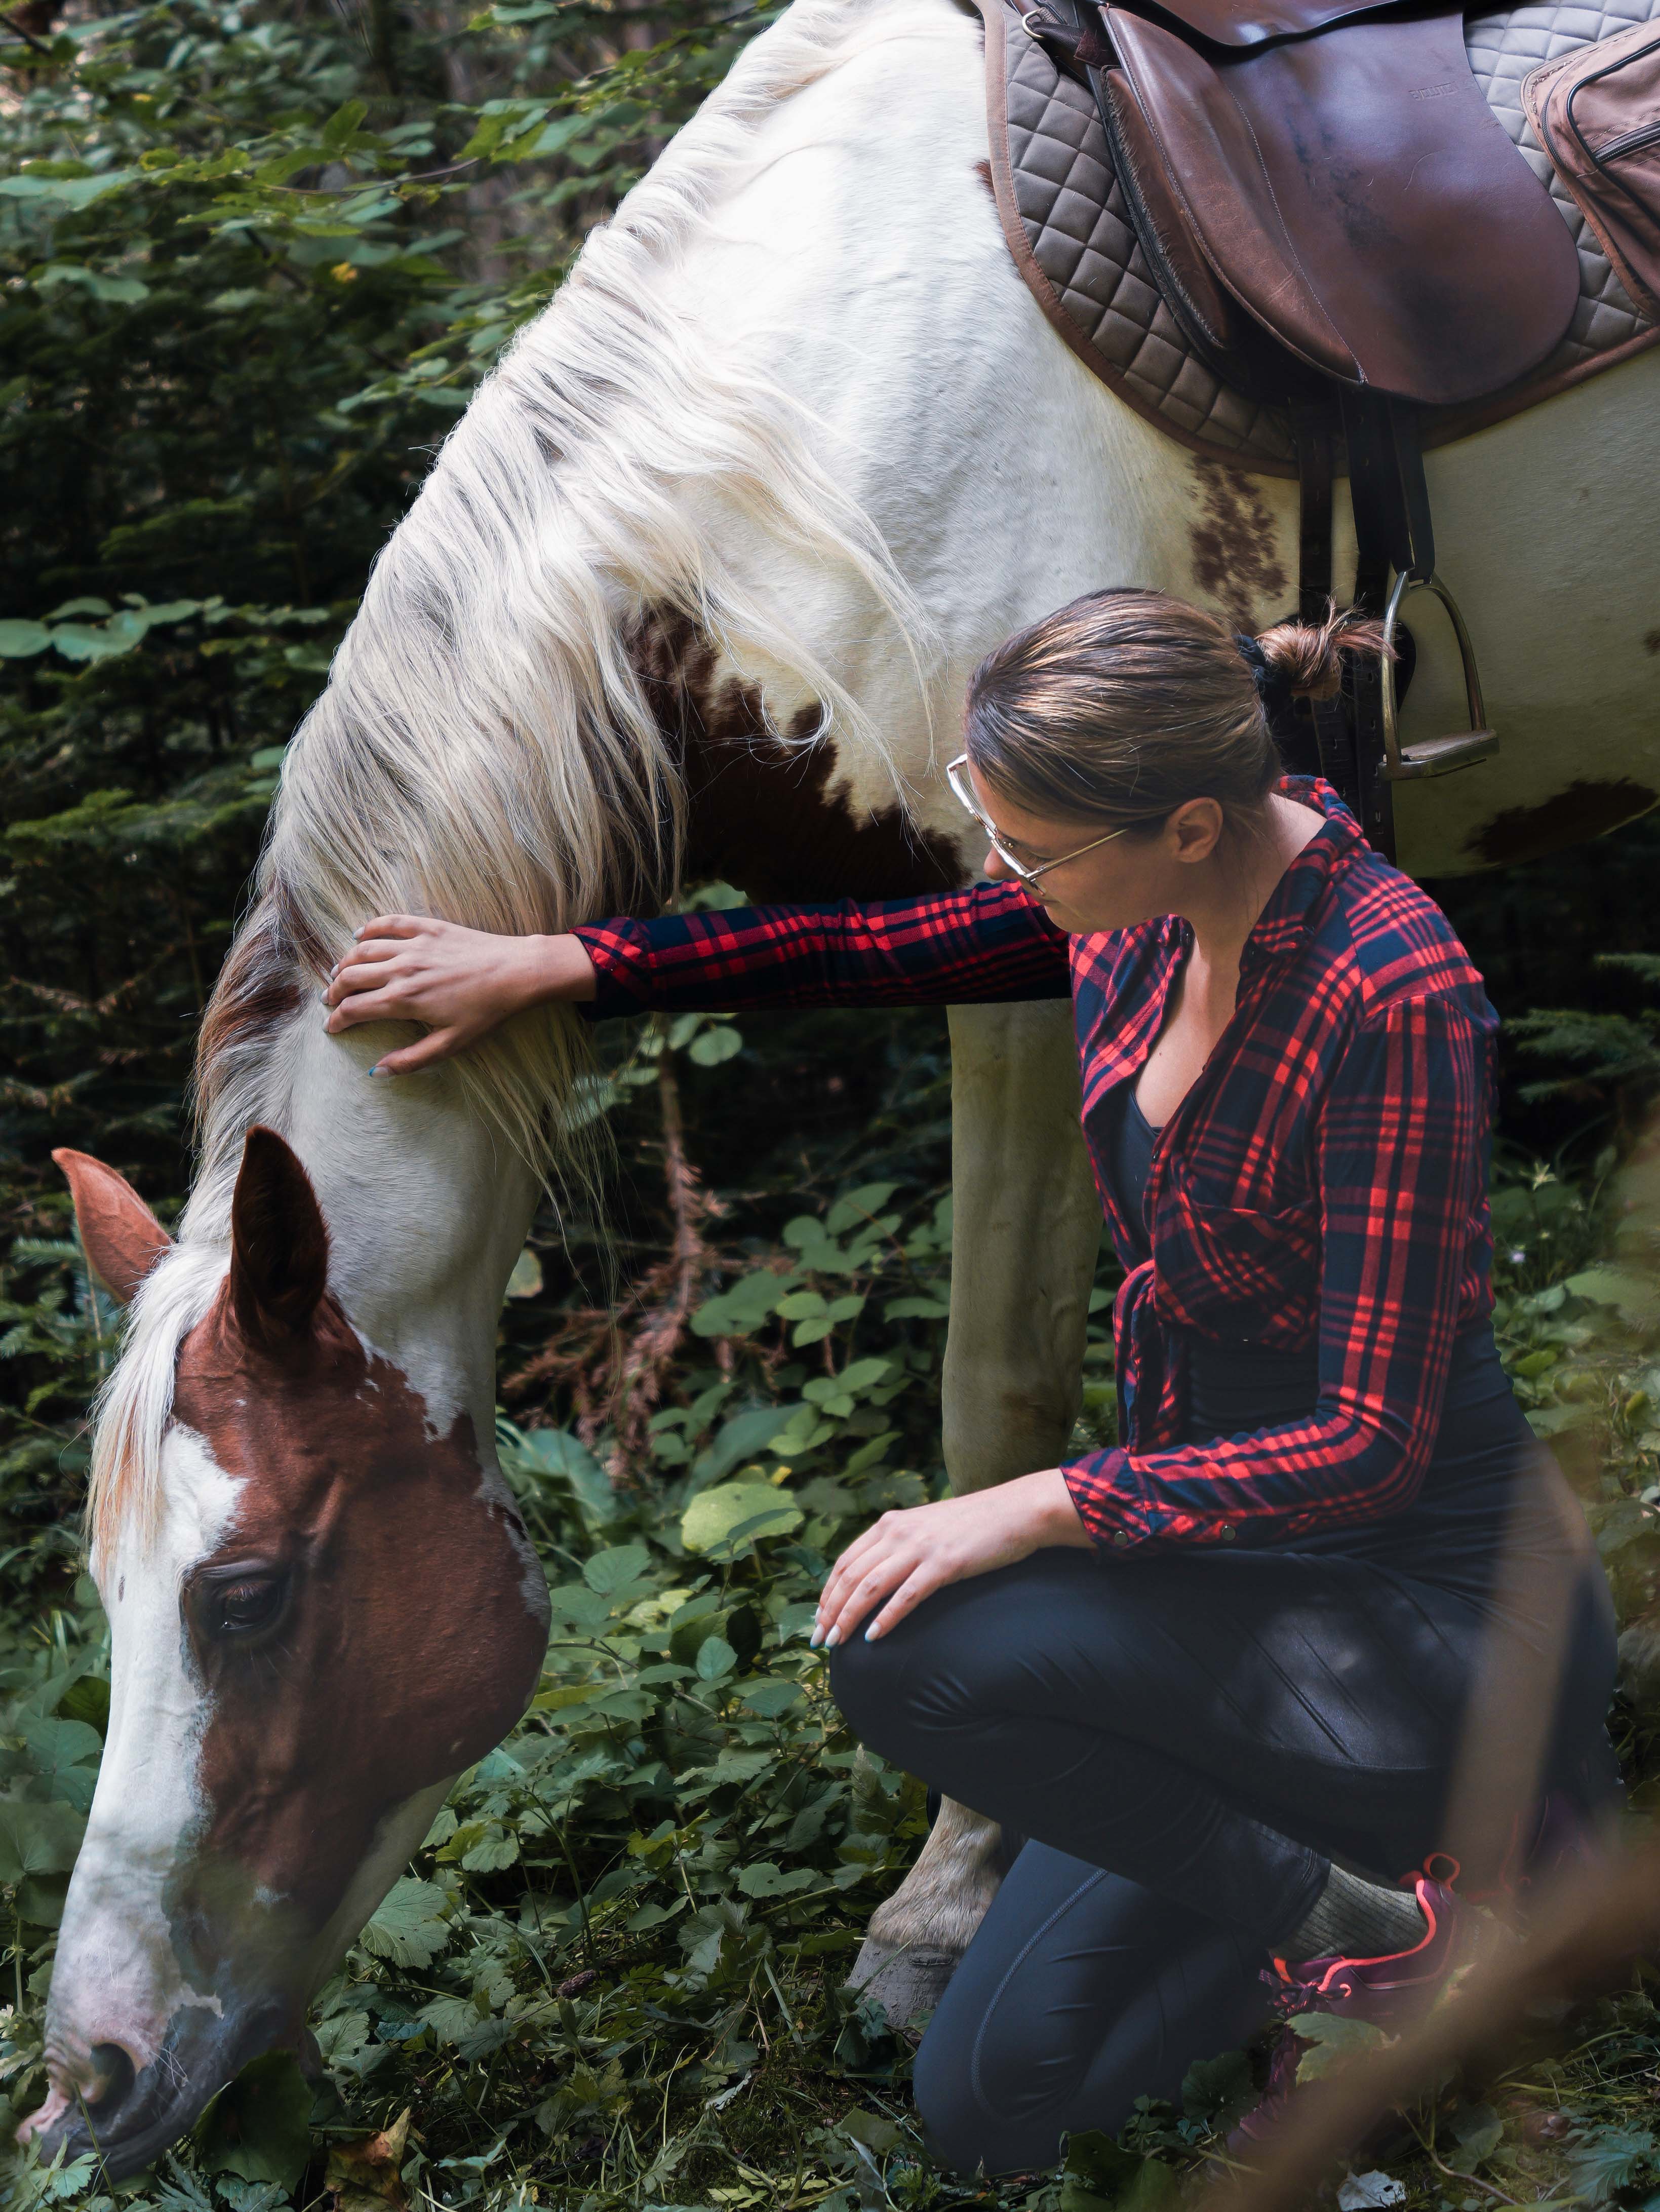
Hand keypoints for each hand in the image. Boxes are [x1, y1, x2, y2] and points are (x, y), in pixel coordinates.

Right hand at [322, 915, 596, 1074]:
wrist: (516, 972)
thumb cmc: (486, 1011)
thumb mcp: (451, 1044)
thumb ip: (411, 1059)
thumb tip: (377, 1072)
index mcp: (404, 1000)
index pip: (355, 1009)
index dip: (338, 1020)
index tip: (332, 1027)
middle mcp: (402, 969)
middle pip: (352, 977)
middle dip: (335, 991)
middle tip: (330, 1000)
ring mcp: (414, 945)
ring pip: (364, 950)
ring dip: (346, 962)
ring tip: (339, 972)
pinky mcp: (429, 928)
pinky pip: (390, 923)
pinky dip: (371, 927)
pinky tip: (360, 934)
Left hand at [811, 1468, 1089, 1646]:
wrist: (1014, 1511)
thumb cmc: (972, 1525)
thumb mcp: (925, 1527)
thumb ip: (898, 1545)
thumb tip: (874, 1577)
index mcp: (890, 1523)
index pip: (845, 1561)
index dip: (827, 1592)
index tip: (819, 1619)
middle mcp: (898, 1531)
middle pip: (851, 1577)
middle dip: (830, 1611)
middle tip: (820, 1639)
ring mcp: (920, 1547)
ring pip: (870, 1587)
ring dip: (849, 1618)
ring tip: (838, 1643)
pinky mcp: (943, 1564)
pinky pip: (905, 1596)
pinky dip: (885, 1619)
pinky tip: (874, 1638)